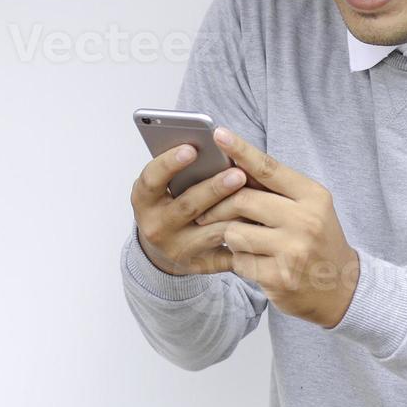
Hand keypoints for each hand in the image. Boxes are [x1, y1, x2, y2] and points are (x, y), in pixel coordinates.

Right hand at [129, 143, 247, 276]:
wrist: (164, 246)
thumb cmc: (171, 202)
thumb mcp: (165, 184)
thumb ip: (182, 167)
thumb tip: (213, 142)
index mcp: (144, 200)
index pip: (152, 179)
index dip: (169, 163)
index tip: (191, 148)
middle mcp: (156, 226)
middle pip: (187, 206)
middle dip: (214, 188)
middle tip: (238, 173)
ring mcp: (177, 248)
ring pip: (210, 232)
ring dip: (235, 214)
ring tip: (258, 198)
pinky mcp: (200, 265)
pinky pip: (226, 255)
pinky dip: (244, 240)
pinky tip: (261, 226)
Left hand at [192, 127, 359, 327]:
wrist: (341, 287)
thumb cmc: (317, 239)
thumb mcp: (308, 207)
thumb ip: (275, 189)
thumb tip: (232, 164)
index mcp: (313, 196)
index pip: (269, 168)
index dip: (241, 150)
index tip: (218, 134)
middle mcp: (306, 220)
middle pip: (243, 200)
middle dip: (218, 205)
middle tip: (206, 211)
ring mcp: (293, 251)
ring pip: (234, 232)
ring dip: (229, 236)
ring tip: (241, 240)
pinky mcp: (279, 277)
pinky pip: (238, 261)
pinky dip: (238, 260)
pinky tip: (251, 261)